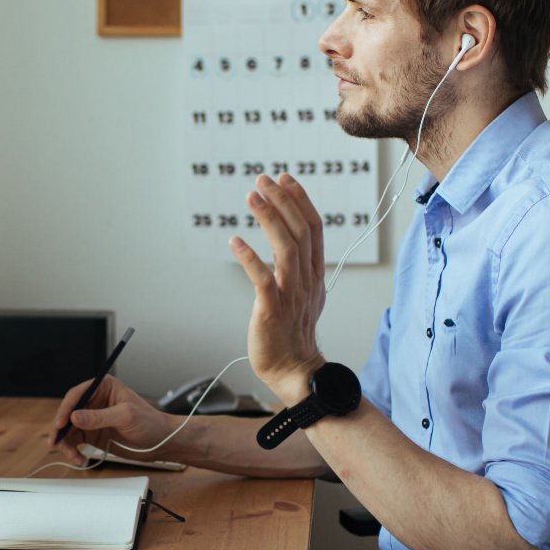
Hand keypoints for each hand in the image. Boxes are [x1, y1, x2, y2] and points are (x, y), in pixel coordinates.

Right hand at [48, 375, 177, 463]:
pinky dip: (73, 451)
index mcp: (103, 387)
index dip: (66, 408)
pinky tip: (79, 458)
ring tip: (72, 455)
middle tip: (57, 442)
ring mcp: (92, 418)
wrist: (161, 442)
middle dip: (61, 428)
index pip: (77, 394)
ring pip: (69, 428)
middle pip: (68, 412)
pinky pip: (75, 441)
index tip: (61, 423)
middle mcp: (95, 401)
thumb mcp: (125, 416)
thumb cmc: (150, 422)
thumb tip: (75, 417)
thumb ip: (100, 417)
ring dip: (66, 443)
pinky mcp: (93, 434)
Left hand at [231, 173, 326, 404]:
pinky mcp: (272, 311)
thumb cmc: (293, 334)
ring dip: (269, 219)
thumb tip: (291, 241)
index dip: (299, 200)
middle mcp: (306, 281)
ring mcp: (291, 295)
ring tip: (252, 197)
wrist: (295, 371)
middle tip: (263, 179)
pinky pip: (263, 280)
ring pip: (285, 249)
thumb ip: (300, 267)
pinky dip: (250, 259)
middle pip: (300, 232)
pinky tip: (235, 242)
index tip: (284, 178)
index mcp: (314, 274)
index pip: (313, 228)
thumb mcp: (304, 293)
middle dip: (282, 201)